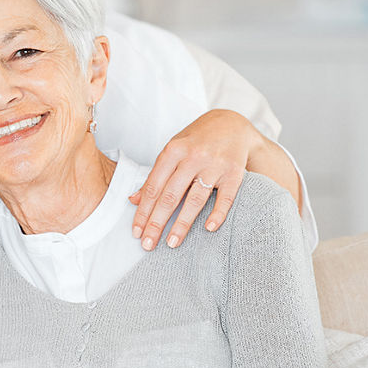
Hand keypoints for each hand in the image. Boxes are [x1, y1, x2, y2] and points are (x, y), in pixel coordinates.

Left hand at [130, 109, 258, 250]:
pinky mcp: (234, 172)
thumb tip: (133, 200)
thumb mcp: (172, 151)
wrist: (232, 123)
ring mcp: (215, 165)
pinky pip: (226, 197)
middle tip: (148, 245)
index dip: (143, 212)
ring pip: (195, 199)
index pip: (153, 187)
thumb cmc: (196, 140)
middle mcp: (193, 157)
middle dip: (157, 223)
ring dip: (182, 224)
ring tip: (172, 243)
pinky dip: (218, 213)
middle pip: (170, 196)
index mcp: (173, 151)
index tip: (136, 232)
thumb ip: (155, 175)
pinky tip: (209, 229)